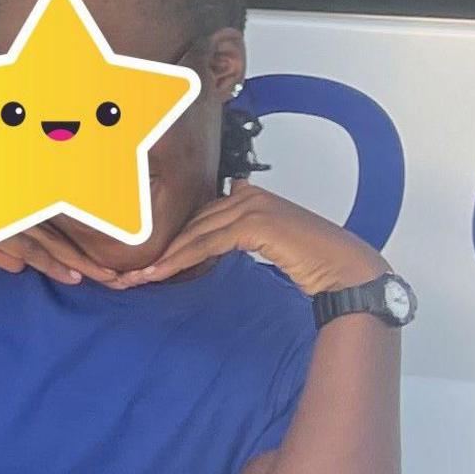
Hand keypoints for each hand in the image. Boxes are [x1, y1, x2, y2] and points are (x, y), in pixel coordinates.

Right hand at [0, 147, 99, 285]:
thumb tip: (19, 267)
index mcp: (11, 205)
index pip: (52, 228)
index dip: (77, 246)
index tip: (99, 261)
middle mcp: (15, 207)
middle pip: (64, 234)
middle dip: (93, 255)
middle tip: (120, 271)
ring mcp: (6, 215)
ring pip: (56, 243)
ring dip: (84, 263)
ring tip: (110, 278)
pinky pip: (32, 249)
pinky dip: (56, 264)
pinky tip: (75, 276)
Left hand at [114, 183, 389, 296]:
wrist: (346, 270)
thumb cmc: (311, 261)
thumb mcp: (266, 246)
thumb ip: (236, 239)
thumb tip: (203, 249)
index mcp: (247, 196)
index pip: (197, 218)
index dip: (169, 240)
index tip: (142, 262)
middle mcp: (246, 195)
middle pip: (190, 223)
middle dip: (158, 249)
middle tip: (127, 272)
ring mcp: (251, 206)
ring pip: (193, 234)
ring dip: (162, 258)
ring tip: (134, 278)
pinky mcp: (256, 223)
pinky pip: (207, 243)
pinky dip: (180, 259)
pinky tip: (158, 273)